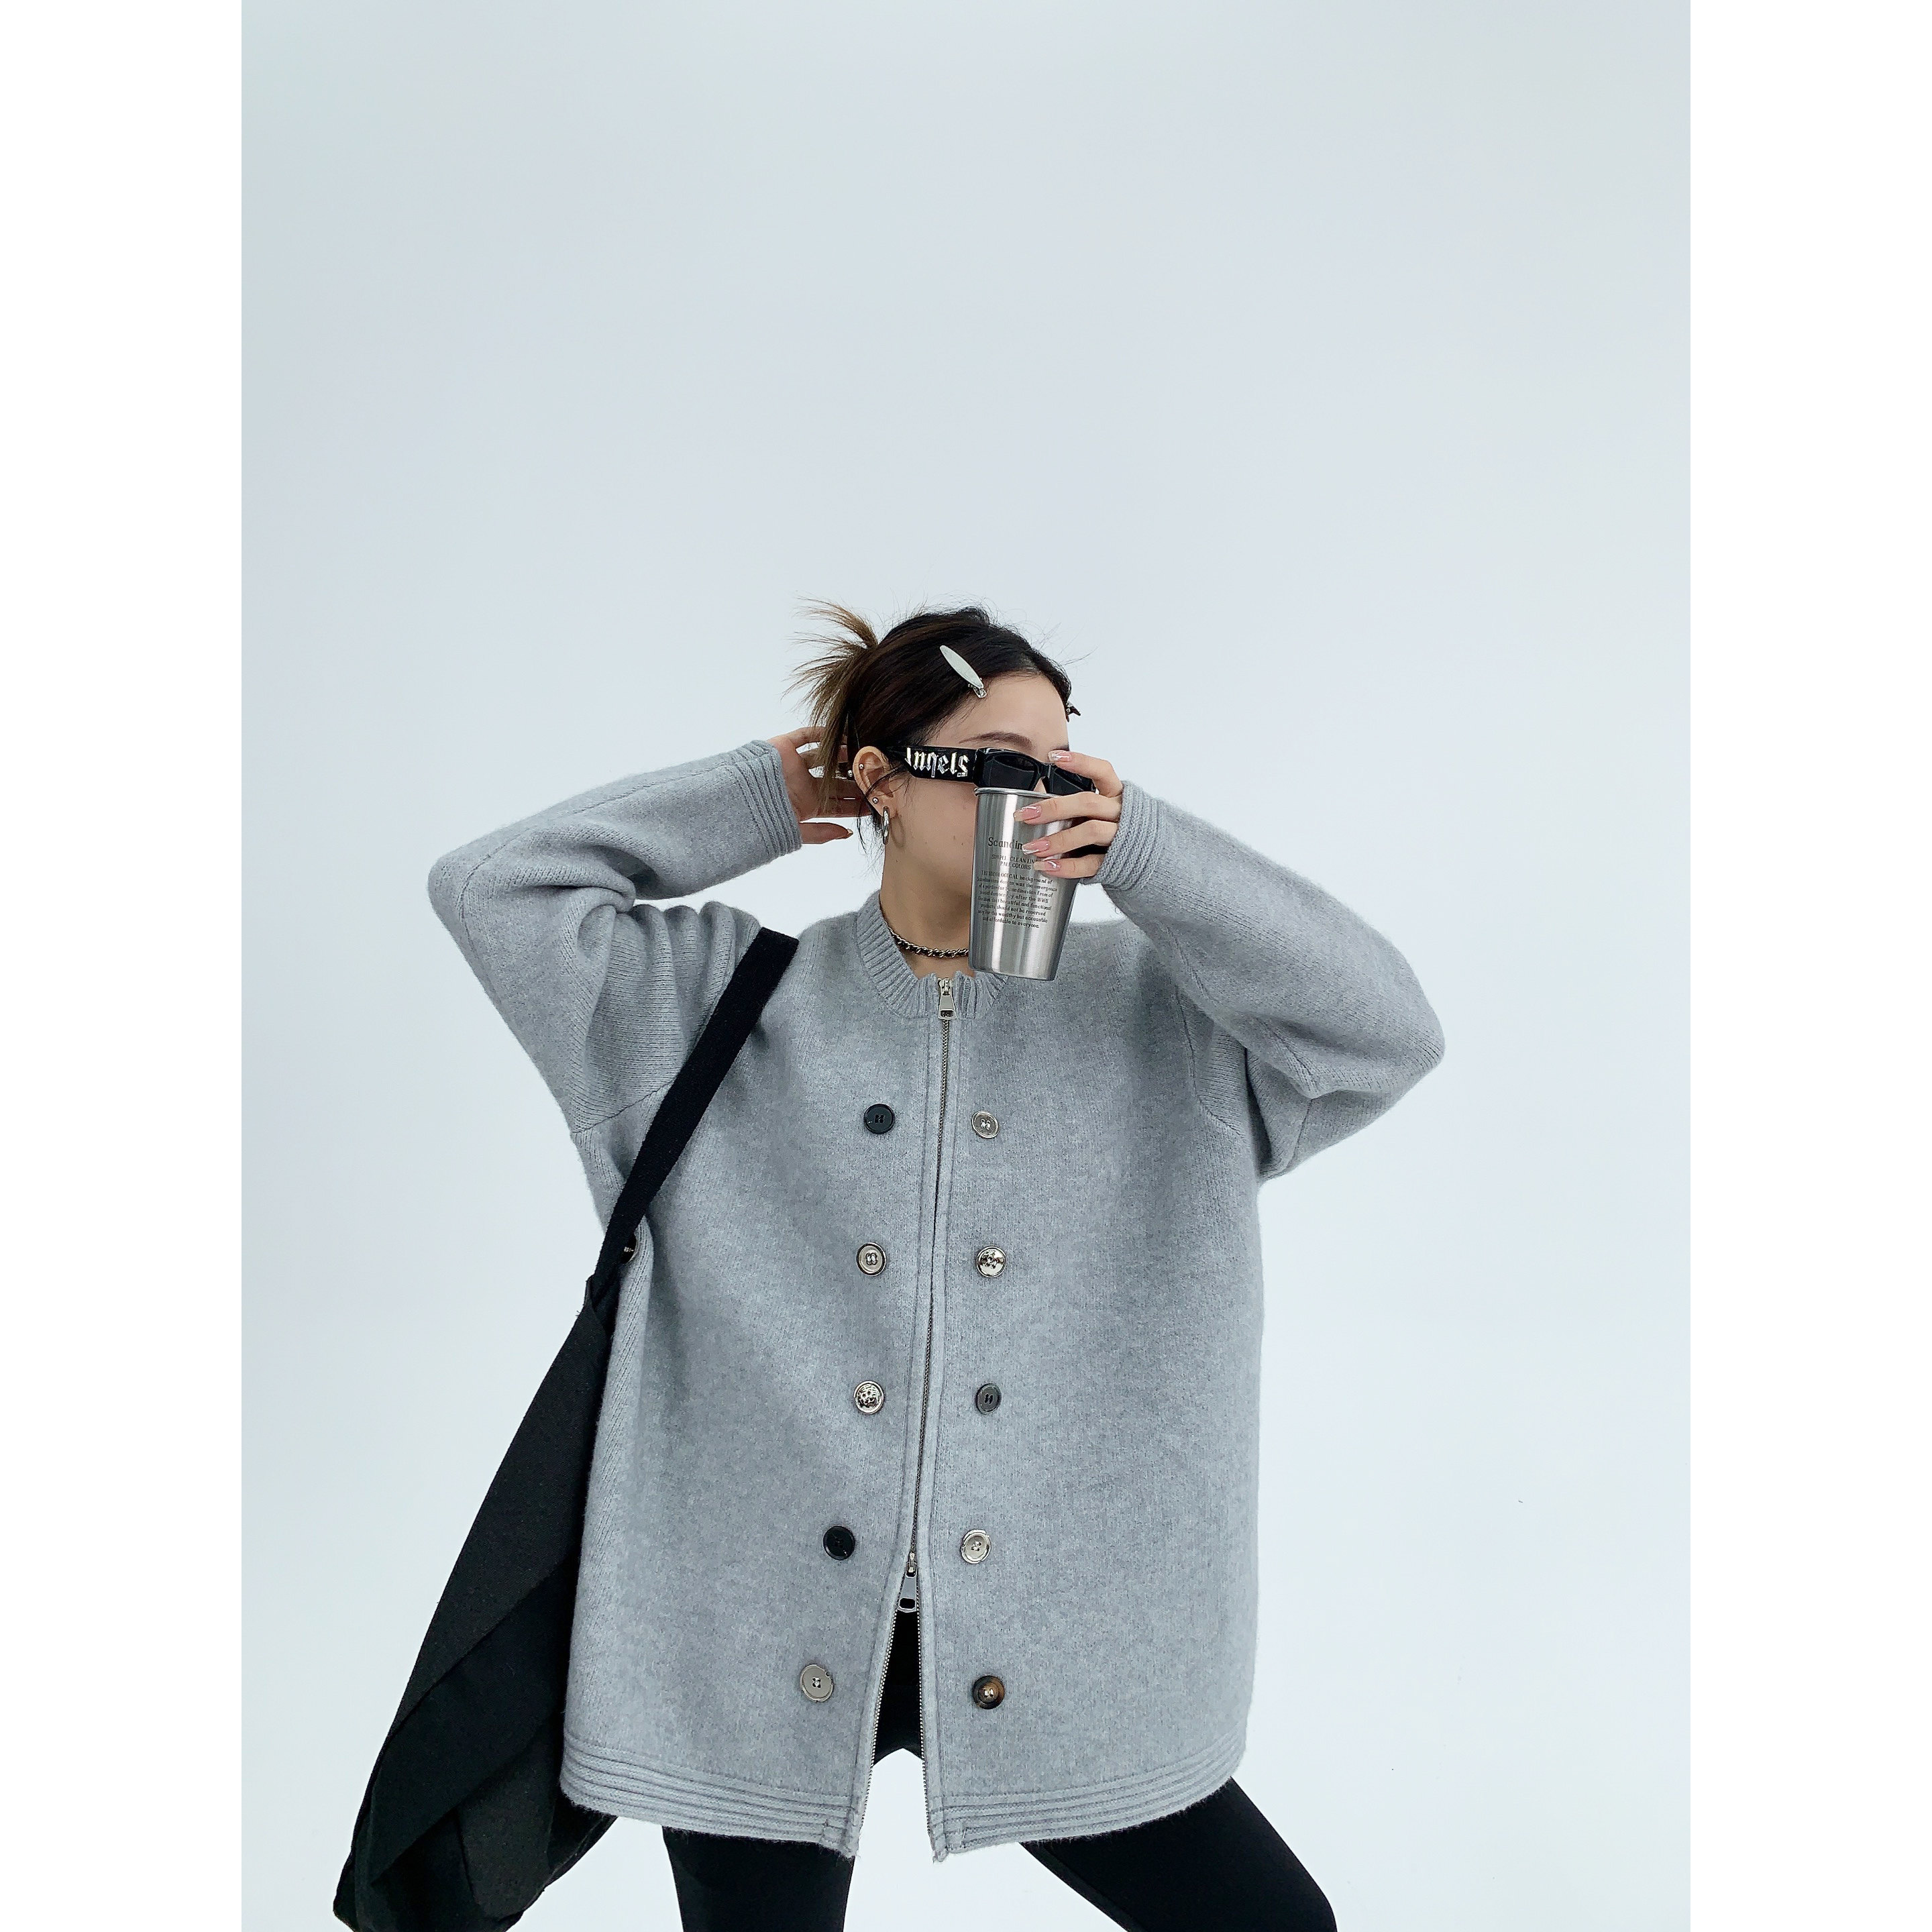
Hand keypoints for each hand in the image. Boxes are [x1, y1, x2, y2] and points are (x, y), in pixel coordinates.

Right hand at [768, 728, 869, 844]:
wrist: (738, 798)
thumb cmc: (764, 817)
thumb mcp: (795, 831)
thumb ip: (821, 833)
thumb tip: (847, 834)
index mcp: (808, 805)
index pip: (839, 804)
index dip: (857, 801)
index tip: (876, 797)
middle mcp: (804, 785)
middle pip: (836, 780)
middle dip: (855, 779)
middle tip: (875, 772)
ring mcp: (795, 766)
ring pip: (824, 757)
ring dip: (843, 754)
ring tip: (861, 751)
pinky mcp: (784, 748)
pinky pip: (805, 736)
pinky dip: (821, 733)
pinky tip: (839, 734)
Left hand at [1016, 749, 1123, 879]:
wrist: (1154, 860)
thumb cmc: (1120, 831)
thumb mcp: (1106, 812)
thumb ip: (1082, 808)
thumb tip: (1039, 809)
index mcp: (1118, 795)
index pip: (1102, 771)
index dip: (1080, 762)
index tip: (1053, 757)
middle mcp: (1122, 812)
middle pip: (1088, 803)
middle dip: (1053, 808)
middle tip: (1025, 815)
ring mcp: (1122, 837)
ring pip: (1090, 831)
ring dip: (1057, 840)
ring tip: (1032, 848)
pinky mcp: (1118, 861)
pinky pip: (1091, 863)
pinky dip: (1066, 866)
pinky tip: (1047, 867)